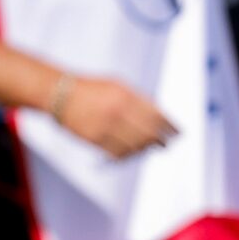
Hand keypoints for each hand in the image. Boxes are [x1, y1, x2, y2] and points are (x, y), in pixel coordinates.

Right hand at [53, 75, 174, 159]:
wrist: (61, 94)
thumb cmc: (91, 88)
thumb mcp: (117, 85)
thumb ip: (137, 99)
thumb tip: (157, 115)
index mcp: (126, 95)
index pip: (157, 115)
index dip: (170, 126)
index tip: (177, 132)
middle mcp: (118, 111)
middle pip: (149, 133)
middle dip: (161, 140)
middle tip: (166, 144)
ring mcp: (106, 127)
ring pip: (135, 145)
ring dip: (145, 148)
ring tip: (149, 148)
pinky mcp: (95, 139)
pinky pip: (118, 152)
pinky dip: (128, 154)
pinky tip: (132, 152)